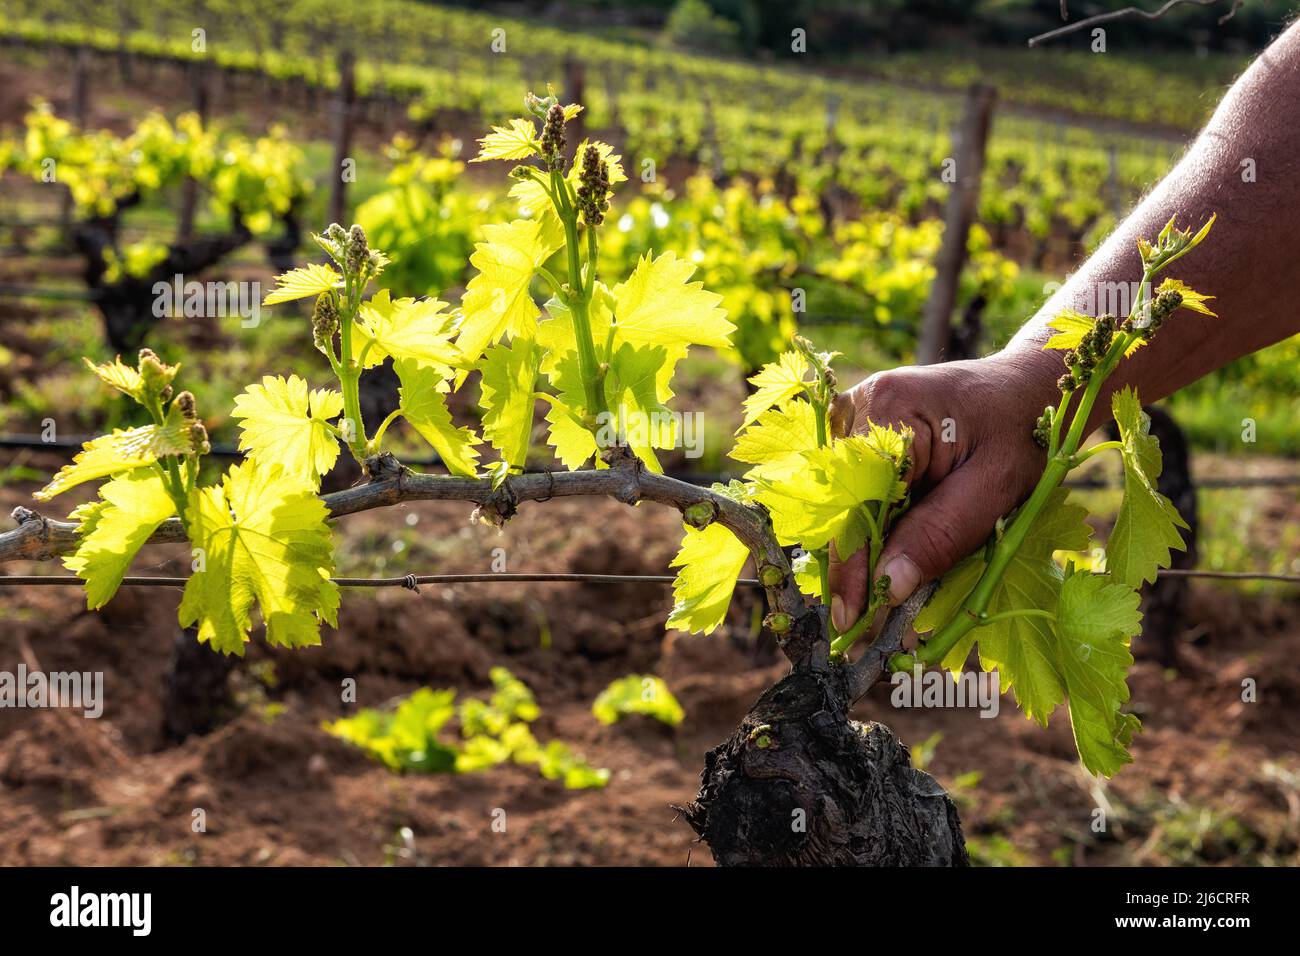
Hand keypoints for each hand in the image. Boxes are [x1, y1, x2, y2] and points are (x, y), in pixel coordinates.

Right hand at [827, 352, 1053, 631]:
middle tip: (859, 627)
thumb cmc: (1025, 432)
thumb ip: (940, 534)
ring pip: (842, 502)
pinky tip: (883, 564)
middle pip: (840, 504)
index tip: (850, 621)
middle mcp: (859, 408)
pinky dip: (869, 530)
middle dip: (851, 566)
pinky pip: (854, 492)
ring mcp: (856, 418)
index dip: (850, 566)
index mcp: (889, 411)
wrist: (1032, 389)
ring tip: (871, 606)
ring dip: (859, 552)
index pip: (853, 504)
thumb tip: (888, 587)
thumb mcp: (994, 489)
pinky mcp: (862, 433)